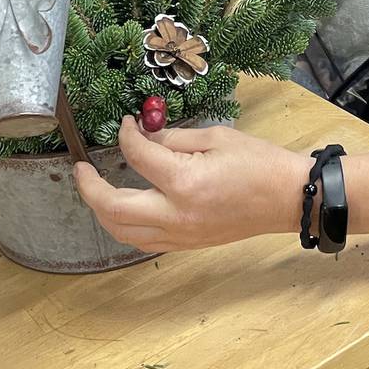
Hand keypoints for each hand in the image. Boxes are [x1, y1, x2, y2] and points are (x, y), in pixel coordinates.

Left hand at [73, 118, 312, 252]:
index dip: (126, 135)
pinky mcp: (186, 244)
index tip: (126, 124)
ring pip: (121, 231)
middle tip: (81, 167)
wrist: (288, 198)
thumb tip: (144, 133)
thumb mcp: (216, 137)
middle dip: (88, 186)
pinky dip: (124, 226)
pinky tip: (123, 209)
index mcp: (184, 182)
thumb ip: (174, 137)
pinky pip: (142, 241)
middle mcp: (175, 214)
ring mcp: (179, 234)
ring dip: (101, 210)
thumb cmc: (259, 163)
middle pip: (112, 207)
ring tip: (95, 189)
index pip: (138, 155)